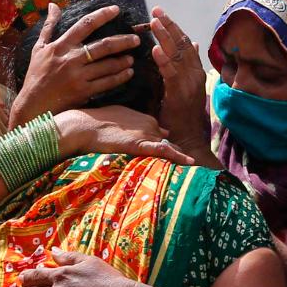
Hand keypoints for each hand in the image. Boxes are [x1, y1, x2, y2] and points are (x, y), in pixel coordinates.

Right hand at [10, 4, 139, 126]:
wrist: (32, 104)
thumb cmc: (35, 75)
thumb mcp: (38, 48)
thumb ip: (49, 26)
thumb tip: (53, 5)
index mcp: (60, 46)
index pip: (84, 25)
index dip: (102, 15)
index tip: (116, 10)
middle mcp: (71, 59)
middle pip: (103, 45)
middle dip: (123, 40)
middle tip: (136, 38)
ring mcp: (78, 76)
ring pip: (108, 65)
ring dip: (123, 60)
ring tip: (132, 57)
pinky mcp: (83, 92)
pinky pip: (107, 83)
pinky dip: (120, 77)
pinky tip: (128, 73)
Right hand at [54, 106, 193, 164]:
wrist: (85, 126)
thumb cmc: (97, 122)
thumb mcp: (121, 118)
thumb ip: (137, 126)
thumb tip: (155, 133)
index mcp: (146, 119)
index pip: (163, 135)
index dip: (172, 146)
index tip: (183, 156)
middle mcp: (150, 125)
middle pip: (170, 142)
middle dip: (182, 153)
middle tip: (200, 166)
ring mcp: (147, 134)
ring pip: (170, 146)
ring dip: (184, 157)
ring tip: (201, 168)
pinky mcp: (140, 144)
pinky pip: (164, 150)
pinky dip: (178, 155)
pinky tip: (190, 161)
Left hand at [150, 7, 211, 156]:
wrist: (188, 141)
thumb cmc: (181, 117)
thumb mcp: (184, 87)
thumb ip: (185, 66)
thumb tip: (191, 43)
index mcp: (195, 72)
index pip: (186, 44)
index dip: (174, 28)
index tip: (162, 14)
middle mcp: (195, 76)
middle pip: (183, 45)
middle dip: (169, 26)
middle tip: (156, 10)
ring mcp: (189, 85)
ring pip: (178, 56)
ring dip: (166, 38)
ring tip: (154, 23)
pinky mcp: (180, 96)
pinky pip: (172, 75)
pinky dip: (164, 62)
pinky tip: (155, 50)